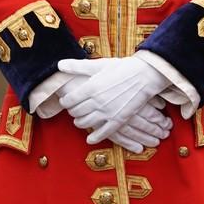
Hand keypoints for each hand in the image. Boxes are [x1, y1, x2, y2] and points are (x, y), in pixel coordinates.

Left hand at [57, 57, 172, 148]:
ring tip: (79, 119)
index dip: (65, 101)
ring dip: (79, 122)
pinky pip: (102, 133)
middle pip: (76, 112)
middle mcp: (97, 101)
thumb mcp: (99, 64)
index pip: (69, 100)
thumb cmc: (122, 68)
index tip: (65, 100)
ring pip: (85, 123)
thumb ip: (78, 66)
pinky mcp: (118, 120)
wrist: (144, 76)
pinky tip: (90, 138)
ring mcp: (107, 112)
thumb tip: (59, 64)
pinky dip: (94, 137)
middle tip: (72, 109)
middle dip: (72, 111)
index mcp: (91, 87)